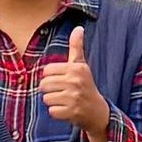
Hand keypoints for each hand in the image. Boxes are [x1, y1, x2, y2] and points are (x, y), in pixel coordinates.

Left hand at [37, 27, 111, 141]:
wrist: (97, 110)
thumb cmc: (85, 85)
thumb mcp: (81, 65)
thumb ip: (76, 47)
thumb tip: (78, 28)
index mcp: (76, 68)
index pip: (47, 70)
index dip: (51, 76)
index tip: (61, 80)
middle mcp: (75, 81)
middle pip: (44, 85)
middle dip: (50, 90)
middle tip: (62, 92)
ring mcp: (74, 97)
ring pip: (46, 98)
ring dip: (53, 101)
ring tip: (65, 100)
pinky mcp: (71, 112)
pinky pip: (51, 111)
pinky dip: (57, 112)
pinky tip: (66, 110)